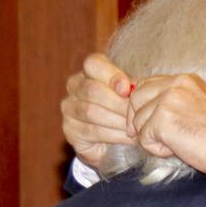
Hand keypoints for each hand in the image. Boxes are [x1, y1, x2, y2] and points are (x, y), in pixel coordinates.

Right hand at [61, 53, 134, 173]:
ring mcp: (69, 108)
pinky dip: (115, 135)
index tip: (127, 89)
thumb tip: (134, 87)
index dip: (111, 75)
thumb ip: (130, 87)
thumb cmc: (123, 112)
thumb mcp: (130, 95)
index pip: (93, 64)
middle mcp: (74, 86)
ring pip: (92, 112)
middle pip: (93, 90)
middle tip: (137, 114)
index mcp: (89, 71)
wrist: (110, 142)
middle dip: (118, 103)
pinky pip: (93, 131)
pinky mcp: (70, 130)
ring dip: (118, 121)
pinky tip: (129, 138)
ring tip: (136, 128)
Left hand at [125, 73, 205, 178]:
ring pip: (138, 121)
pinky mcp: (162, 120)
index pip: (146, 84)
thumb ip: (174, 100)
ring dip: (152, 138)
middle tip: (153, 137)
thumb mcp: (198, 105)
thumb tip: (146, 108)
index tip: (146, 121)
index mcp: (184, 79)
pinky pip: (144, 138)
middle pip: (135, 99)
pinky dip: (157, 149)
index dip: (141, 104)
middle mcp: (174, 85)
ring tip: (176, 144)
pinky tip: (176, 149)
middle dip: (138, 120)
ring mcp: (167, 101)